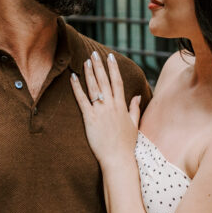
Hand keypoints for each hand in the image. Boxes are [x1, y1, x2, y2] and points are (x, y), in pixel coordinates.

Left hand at [70, 51, 141, 168]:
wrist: (118, 159)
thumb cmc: (126, 144)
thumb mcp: (134, 125)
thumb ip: (134, 109)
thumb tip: (137, 96)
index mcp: (121, 106)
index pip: (117, 82)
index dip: (113, 68)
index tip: (110, 57)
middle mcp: (111, 105)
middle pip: (104, 81)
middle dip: (99, 66)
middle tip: (94, 53)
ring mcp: (100, 111)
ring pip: (93, 87)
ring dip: (89, 72)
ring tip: (85, 61)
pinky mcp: (89, 118)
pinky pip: (82, 99)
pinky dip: (77, 88)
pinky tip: (73, 77)